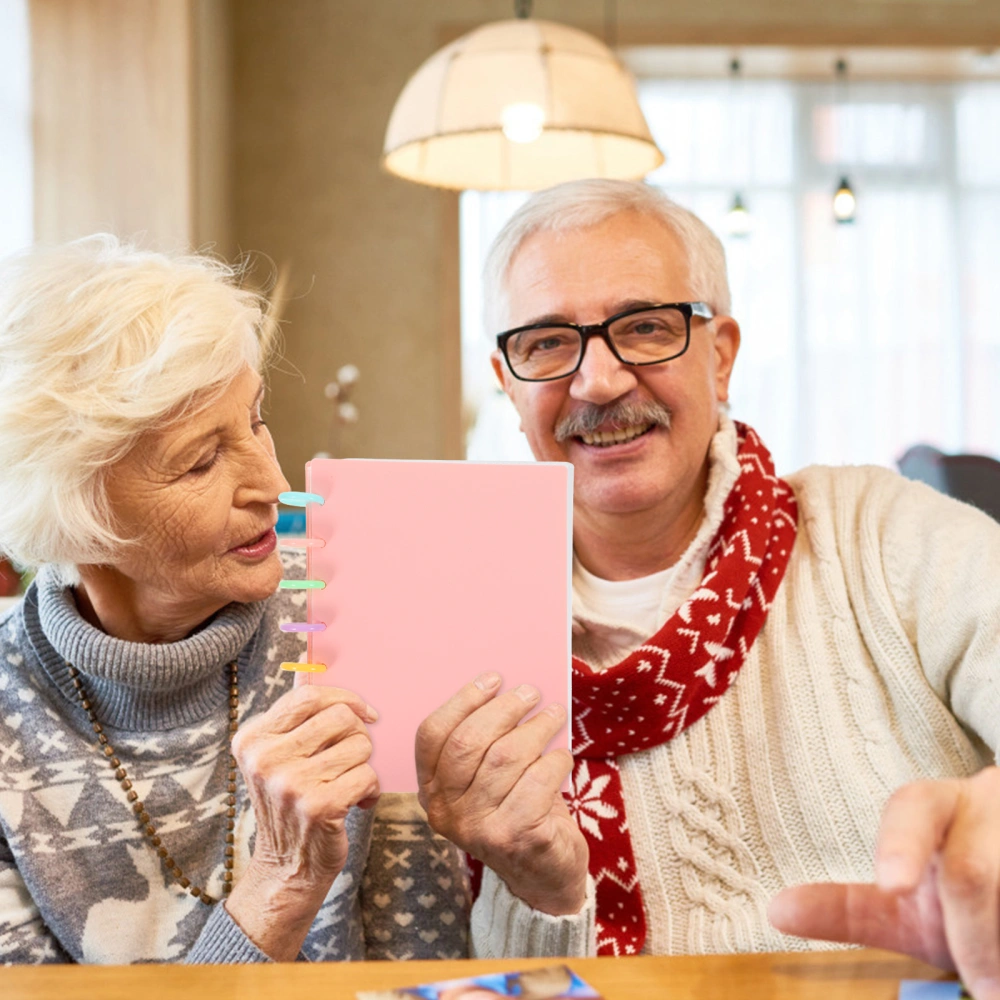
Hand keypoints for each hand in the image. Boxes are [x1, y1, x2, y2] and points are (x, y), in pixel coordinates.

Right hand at [226, 684, 380, 958]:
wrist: (286, 868)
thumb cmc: (292, 804)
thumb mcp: (278, 758)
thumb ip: (298, 721)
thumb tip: (328, 677)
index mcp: (252, 739)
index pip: (308, 695)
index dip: (345, 698)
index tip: (365, 714)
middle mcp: (265, 758)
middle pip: (340, 716)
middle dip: (357, 737)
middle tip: (350, 762)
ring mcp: (290, 783)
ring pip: (359, 745)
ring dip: (364, 765)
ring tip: (348, 785)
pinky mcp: (318, 806)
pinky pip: (368, 775)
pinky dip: (371, 789)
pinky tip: (356, 804)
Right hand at [415, 672, 587, 915]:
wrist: (543, 877)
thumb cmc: (516, 812)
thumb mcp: (485, 783)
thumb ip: (485, 744)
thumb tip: (509, 689)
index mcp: (431, 790)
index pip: (432, 735)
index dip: (462, 700)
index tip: (493, 679)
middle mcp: (446, 811)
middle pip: (468, 741)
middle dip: (504, 708)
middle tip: (530, 693)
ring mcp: (479, 828)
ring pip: (506, 756)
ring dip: (537, 728)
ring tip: (553, 715)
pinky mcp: (517, 838)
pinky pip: (539, 779)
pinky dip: (556, 760)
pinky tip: (563, 756)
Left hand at [768, 768, 999, 999]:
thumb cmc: (964, 894)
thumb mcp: (911, 902)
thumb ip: (850, 908)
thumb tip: (775, 910)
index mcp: (939, 807)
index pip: (914, 807)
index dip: (899, 844)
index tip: (890, 884)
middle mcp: (988, 803)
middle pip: (971, 870)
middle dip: (975, 939)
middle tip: (986, 986)